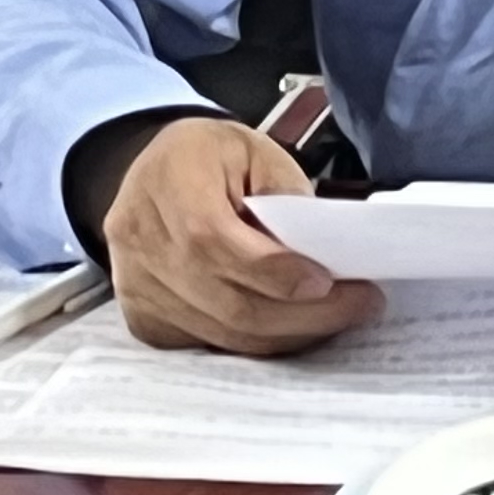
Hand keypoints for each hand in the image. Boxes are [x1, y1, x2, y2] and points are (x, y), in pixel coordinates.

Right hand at [100, 118, 384, 357]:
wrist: (155, 171)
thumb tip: (317, 255)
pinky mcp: (143, 319)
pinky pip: (209, 345)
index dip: (271, 271)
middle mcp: (140, 240)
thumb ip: (283, 194)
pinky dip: (256, 343)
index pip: (212, 240)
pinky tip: (293, 326)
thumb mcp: (256, 149)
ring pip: (222, 333)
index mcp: (167, 181)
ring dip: (287, 334)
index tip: (327, 281)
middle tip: (358, 305)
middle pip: (224, 301)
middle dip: (300, 314)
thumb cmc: (211, 157)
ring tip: (336, 317)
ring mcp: (135, 286)